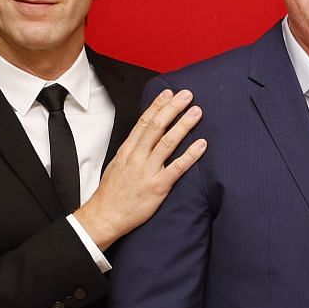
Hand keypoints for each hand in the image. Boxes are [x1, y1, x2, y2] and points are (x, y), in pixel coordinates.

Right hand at [74, 89, 204, 249]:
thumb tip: (145, 137)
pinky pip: (177, 167)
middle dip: (173, 108)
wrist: (106, 215)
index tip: (168, 92)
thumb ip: (133, 150)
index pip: (144, 121)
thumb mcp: (118, 164)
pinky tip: (202, 144)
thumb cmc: (113, 192)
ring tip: (197, 112)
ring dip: (184, 125)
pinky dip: (191, 155)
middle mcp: (137, 156)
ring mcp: (148, 170)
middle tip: (187, 94)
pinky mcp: (158, 186)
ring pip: (168, 142)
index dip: (157, 105)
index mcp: (127, 149)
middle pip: (157, 126)